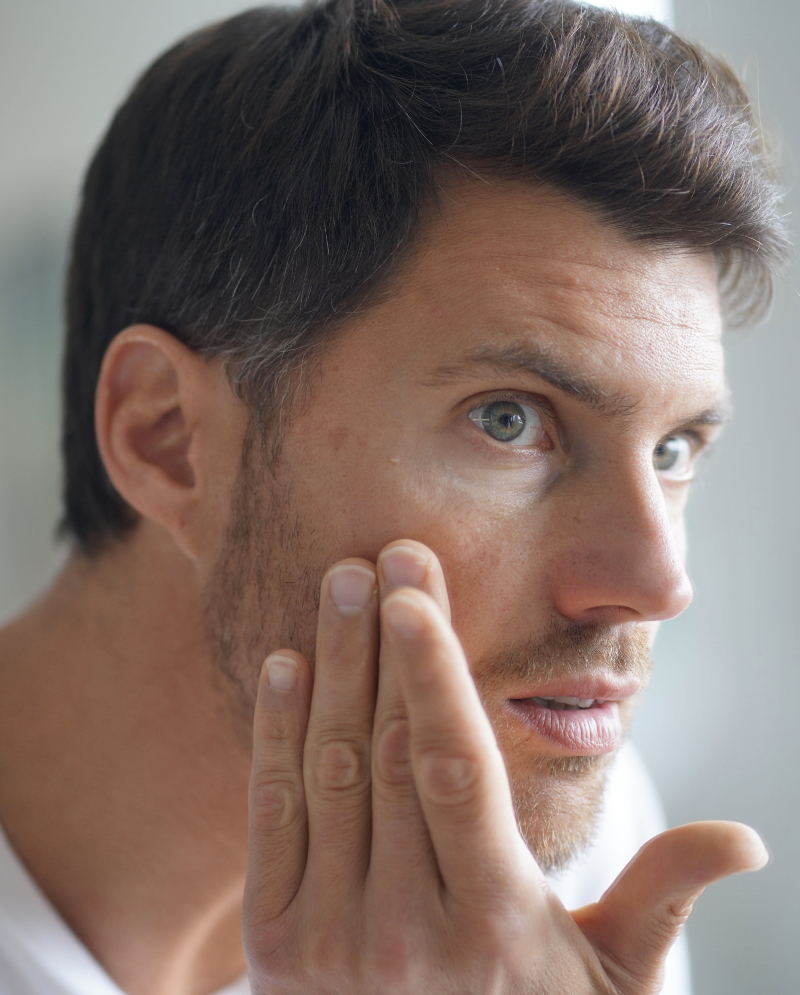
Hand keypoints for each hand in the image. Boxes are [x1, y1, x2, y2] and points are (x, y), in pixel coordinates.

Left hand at [242, 540, 766, 993]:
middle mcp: (402, 930)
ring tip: (339, 583)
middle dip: (383, 642)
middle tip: (382, 555)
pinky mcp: (272, 942)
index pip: (456, 767)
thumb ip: (660, 899)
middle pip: (389, 750)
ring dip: (331, 666)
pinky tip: (286, 663)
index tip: (415, 591)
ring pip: (330, 767)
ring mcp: (327, 938)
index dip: (433, 671)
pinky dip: (274, 733)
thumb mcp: (611, 978)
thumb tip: (746, 840)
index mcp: (492, 919)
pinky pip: (274, 814)